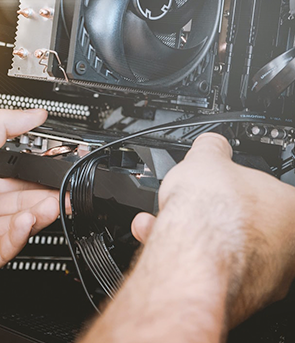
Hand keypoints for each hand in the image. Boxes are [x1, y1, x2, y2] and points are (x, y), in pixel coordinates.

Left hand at [0, 109, 59, 289]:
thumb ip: (0, 128)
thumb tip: (32, 113)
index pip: (19, 179)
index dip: (41, 178)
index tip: (61, 172)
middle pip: (22, 204)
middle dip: (45, 198)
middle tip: (65, 193)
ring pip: (16, 227)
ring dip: (35, 216)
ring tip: (51, 205)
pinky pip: (3, 250)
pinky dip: (17, 236)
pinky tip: (24, 222)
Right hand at [131, 133, 294, 325]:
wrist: (192, 256)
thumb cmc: (212, 212)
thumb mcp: (206, 158)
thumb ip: (213, 149)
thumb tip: (211, 144)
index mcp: (290, 206)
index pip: (265, 189)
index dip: (233, 184)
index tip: (215, 183)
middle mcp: (288, 245)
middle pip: (242, 221)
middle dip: (207, 211)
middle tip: (186, 202)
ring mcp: (266, 276)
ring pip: (223, 247)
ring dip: (191, 232)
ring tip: (161, 222)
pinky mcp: (240, 297)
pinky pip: (209, 269)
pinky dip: (185, 255)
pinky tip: (160, 242)